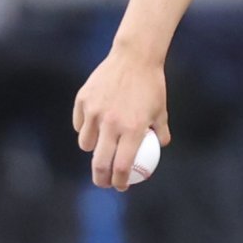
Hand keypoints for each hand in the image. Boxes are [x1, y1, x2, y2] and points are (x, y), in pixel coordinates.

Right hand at [73, 48, 169, 191]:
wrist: (135, 56)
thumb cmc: (151, 85)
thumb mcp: (161, 110)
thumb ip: (160, 132)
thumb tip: (158, 149)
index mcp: (133, 129)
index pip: (123, 167)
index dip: (121, 181)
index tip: (122, 186)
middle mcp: (111, 123)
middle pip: (100, 163)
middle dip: (101, 179)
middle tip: (104, 181)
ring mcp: (95, 111)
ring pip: (86, 144)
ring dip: (93, 151)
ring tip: (101, 148)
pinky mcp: (83, 100)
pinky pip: (80, 124)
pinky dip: (86, 129)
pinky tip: (94, 127)